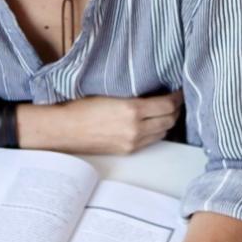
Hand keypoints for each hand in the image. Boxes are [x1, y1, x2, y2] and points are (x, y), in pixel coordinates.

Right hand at [24, 91, 182, 155]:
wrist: (64, 129)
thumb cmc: (81, 107)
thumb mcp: (110, 93)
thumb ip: (134, 96)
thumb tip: (153, 93)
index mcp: (132, 110)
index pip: (167, 105)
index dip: (176, 97)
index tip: (178, 90)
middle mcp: (136, 129)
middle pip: (169, 120)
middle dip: (175, 109)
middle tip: (175, 99)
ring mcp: (132, 142)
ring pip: (163, 132)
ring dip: (167, 121)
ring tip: (165, 111)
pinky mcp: (127, 151)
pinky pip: (151, 141)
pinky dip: (157, 131)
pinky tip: (153, 123)